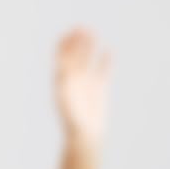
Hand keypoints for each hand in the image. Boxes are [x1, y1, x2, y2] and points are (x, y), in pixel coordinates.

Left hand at [54, 28, 110, 145]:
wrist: (85, 138)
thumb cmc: (73, 123)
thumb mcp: (66, 100)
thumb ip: (64, 83)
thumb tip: (62, 68)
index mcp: (62, 78)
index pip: (60, 52)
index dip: (65, 41)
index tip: (72, 34)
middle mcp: (73, 77)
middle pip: (74, 51)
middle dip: (78, 39)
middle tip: (85, 30)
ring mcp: (87, 81)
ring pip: (87, 57)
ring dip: (89, 44)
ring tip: (93, 33)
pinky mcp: (100, 88)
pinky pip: (103, 69)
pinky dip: (106, 60)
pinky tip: (109, 52)